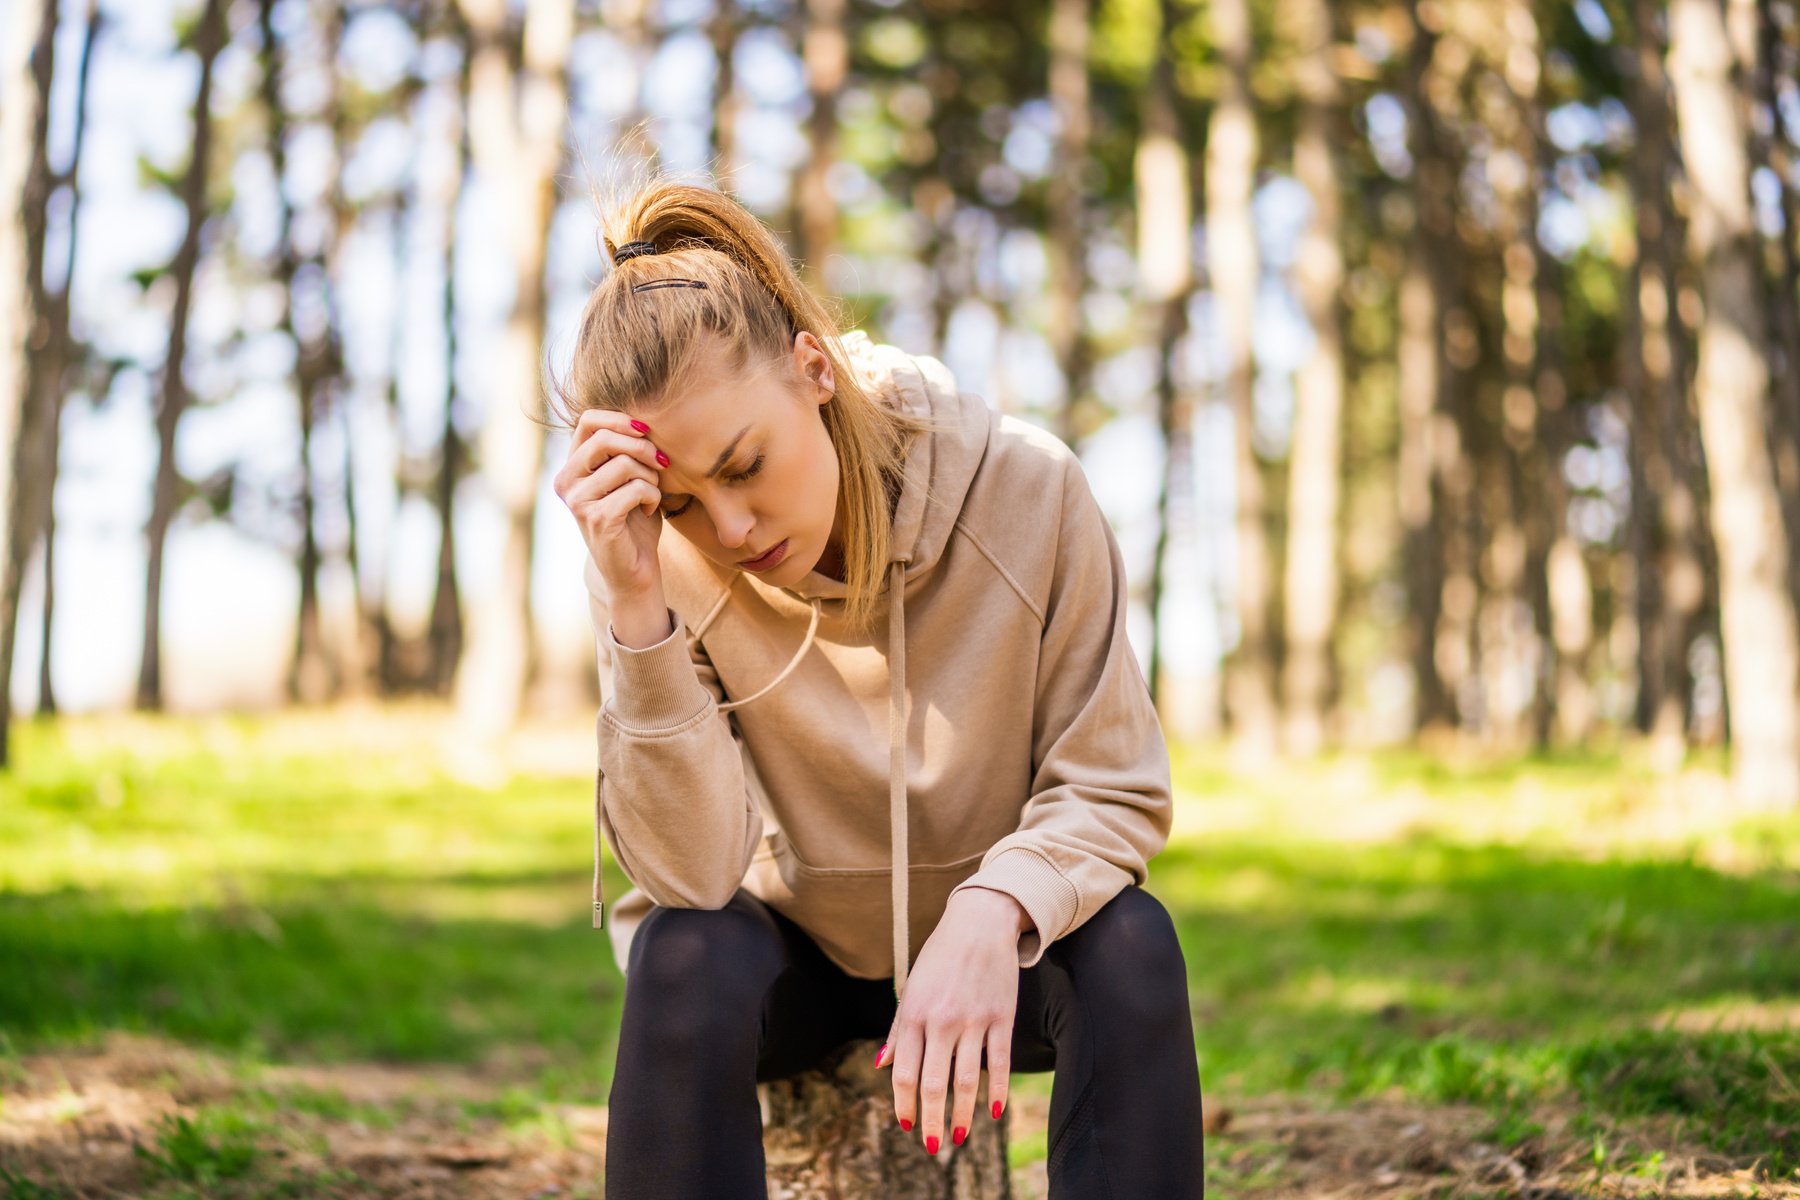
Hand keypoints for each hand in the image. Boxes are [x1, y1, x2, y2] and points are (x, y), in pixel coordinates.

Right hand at [553, 408, 668, 602]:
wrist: (634, 569)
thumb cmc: (635, 519)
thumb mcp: (627, 477)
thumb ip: (625, 449)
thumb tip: (643, 417)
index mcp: (571, 466)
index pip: (588, 420)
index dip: (621, 419)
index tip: (647, 433)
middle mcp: (566, 481)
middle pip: (606, 438)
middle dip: (643, 448)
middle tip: (661, 465)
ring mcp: (578, 501)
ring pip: (624, 464)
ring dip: (651, 477)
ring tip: (652, 493)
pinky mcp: (597, 519)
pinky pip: (636, 489)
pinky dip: (653, 497)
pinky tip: (651, 510)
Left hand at [875, 888, 1025, 1153]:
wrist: (980, 923)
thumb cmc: (940, 957)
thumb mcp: (912, 988)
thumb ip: (898, 1028)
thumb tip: (882, 1066)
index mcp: (915, 1014)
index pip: (905, 1073)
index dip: (904, 1104)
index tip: (906, 1125)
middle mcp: (942, 1020)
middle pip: (933, 1084)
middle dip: (930, 1120)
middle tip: (931, 1146)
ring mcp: (974, 1020)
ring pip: (967, 1080)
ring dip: (963, 1115)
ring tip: (959, 1137)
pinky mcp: (1002, 1017)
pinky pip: (1000, 1062)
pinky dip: (998, 1090)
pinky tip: (994, 1112)